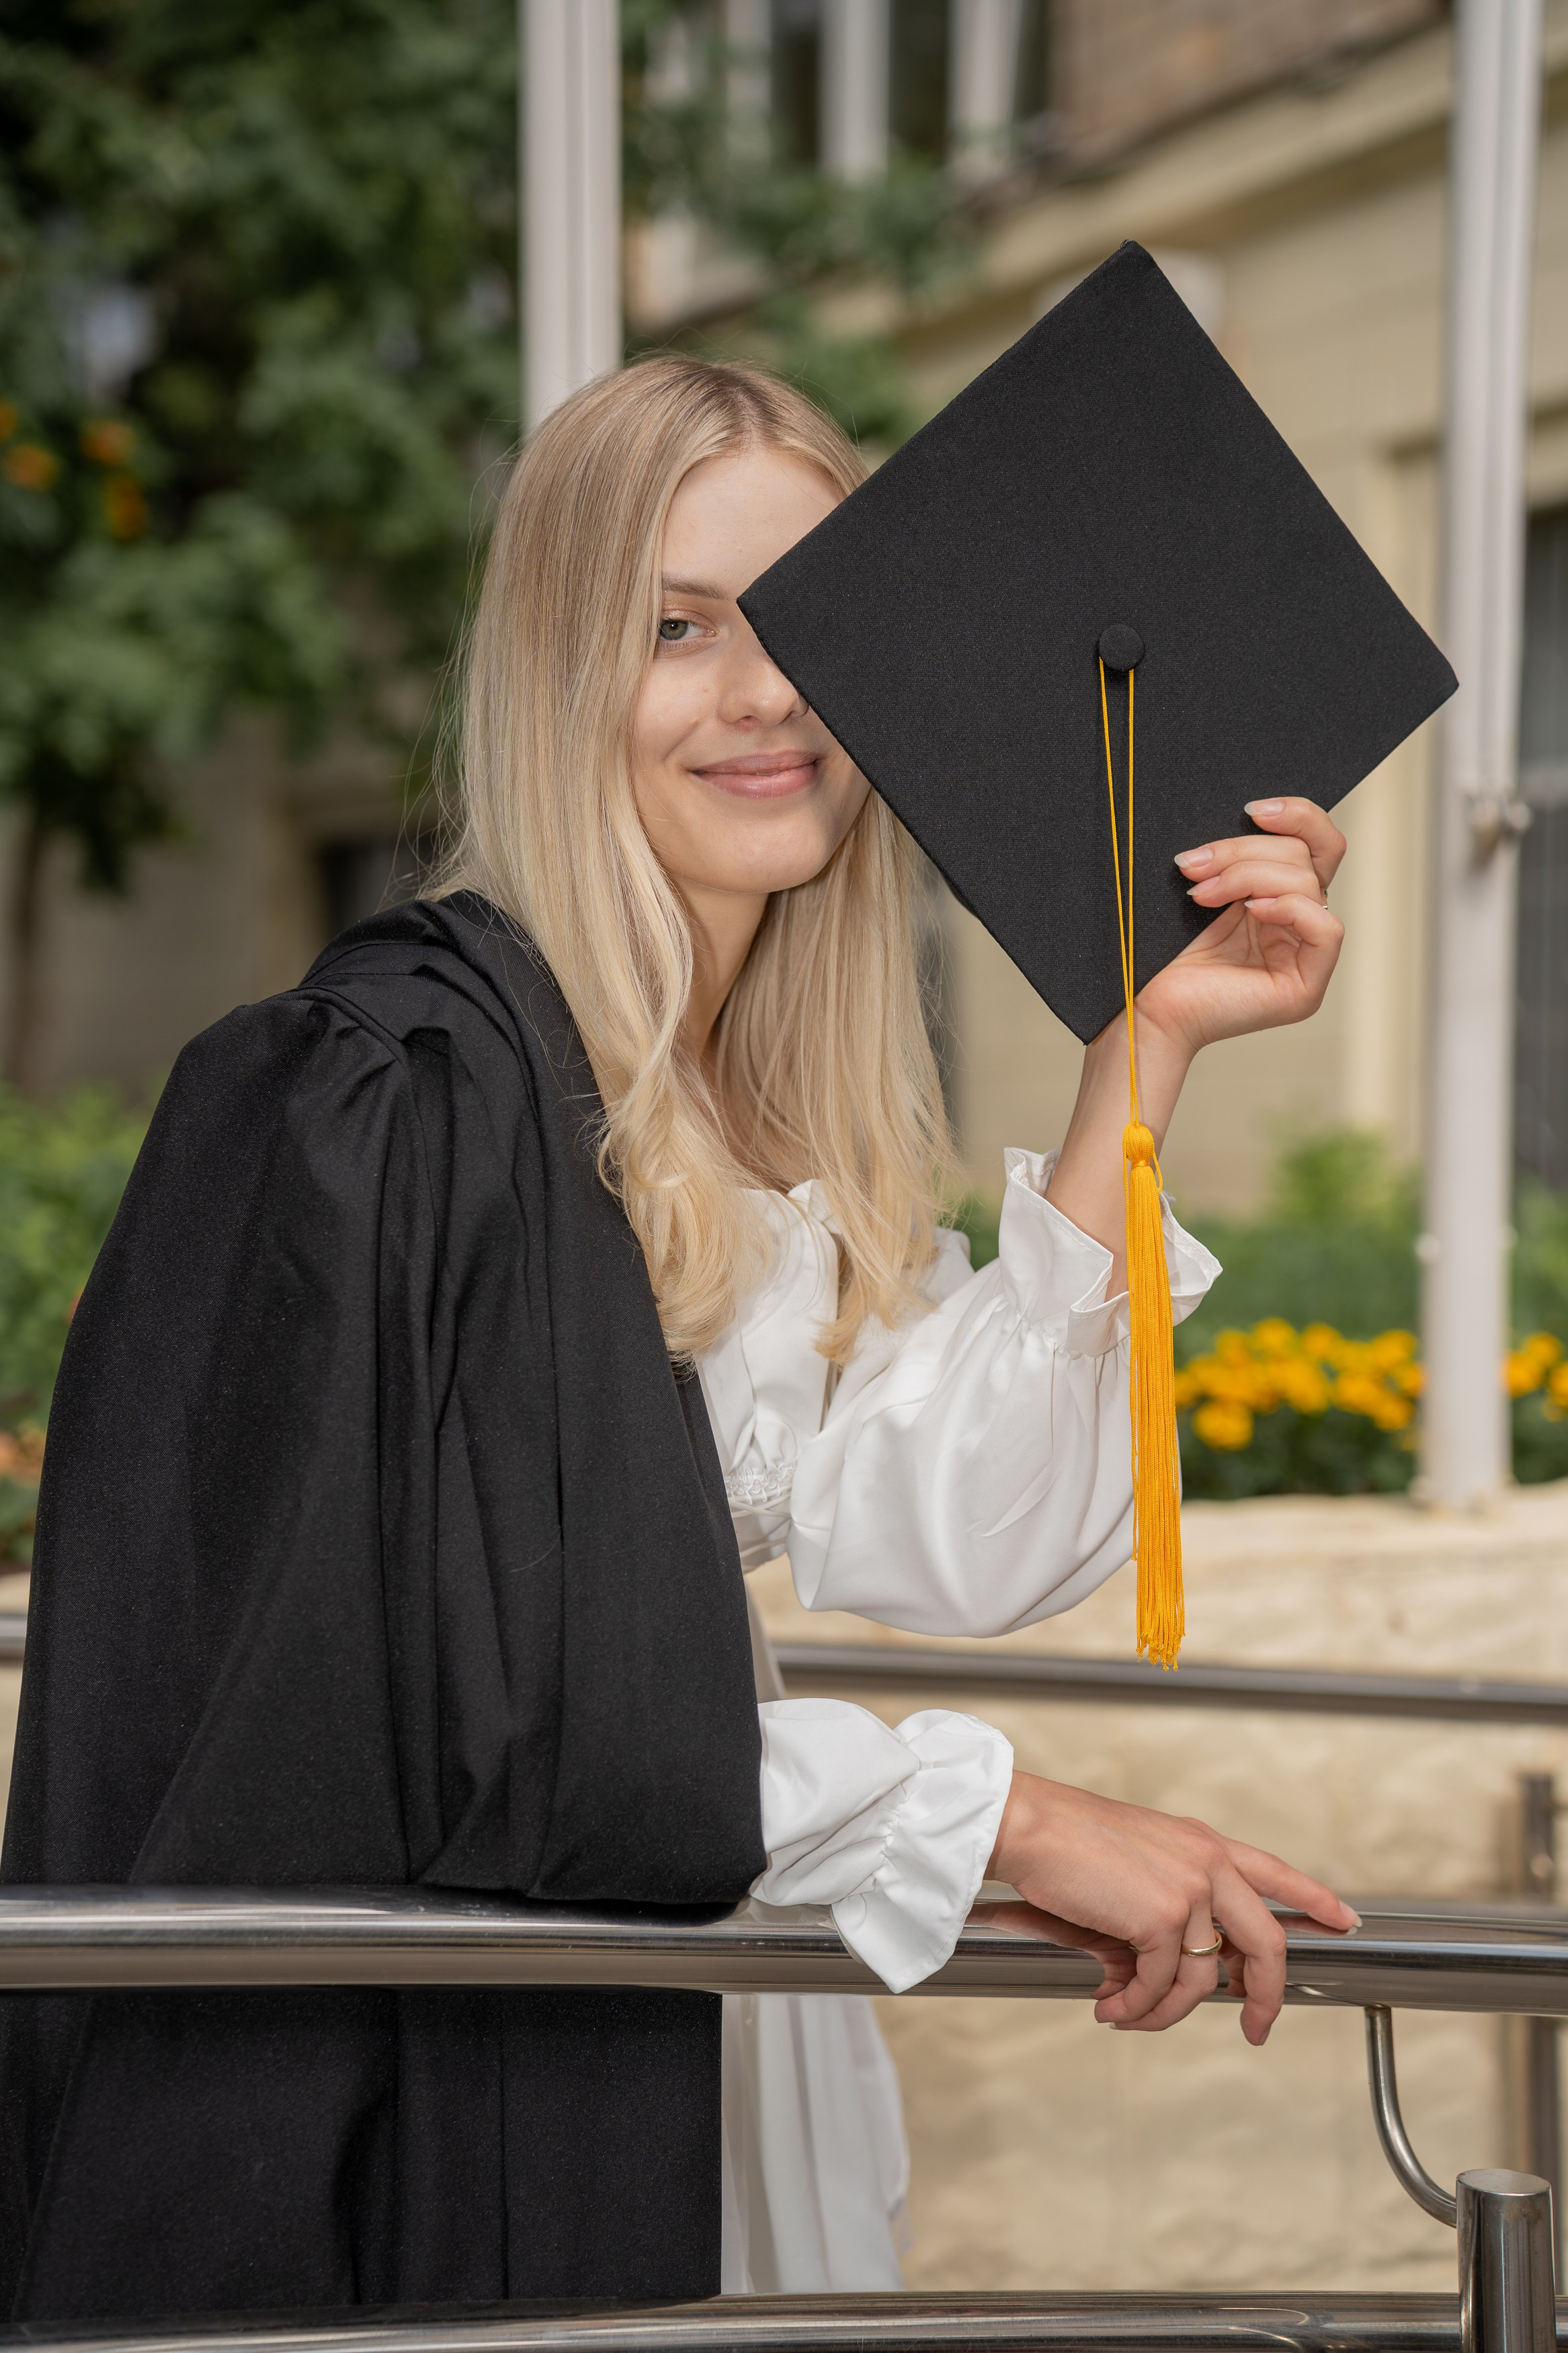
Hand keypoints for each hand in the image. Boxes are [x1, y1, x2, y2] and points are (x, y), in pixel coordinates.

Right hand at [985, 1770, 1357, 2044]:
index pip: (1277, 1871)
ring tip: (1128, 2015)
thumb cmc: (1067, 1837)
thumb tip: (1181, 1953)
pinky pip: (1160, 1984)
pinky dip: (1136, 2005)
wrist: (1028, 1825)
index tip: (1345, 1921)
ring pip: (1203, 1978)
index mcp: (1203, 1842)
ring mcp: (1190, 1888)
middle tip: (1256, 2028)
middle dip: (1266, 1997)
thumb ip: (1173, 1889)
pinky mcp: (1161, 1916)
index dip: (1316, 1899)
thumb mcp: (1138, 1851)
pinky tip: (1111, 2005)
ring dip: (1165, 2011)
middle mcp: (1208, 1861)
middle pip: (1268, 1943)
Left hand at [1135, 797, 1345, 1061]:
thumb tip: (1254, 815)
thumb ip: (1236, 856)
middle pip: (1305, 858)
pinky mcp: (1304, 988)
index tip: (1249, 810)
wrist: (1139, 1004)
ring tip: (1200, 895)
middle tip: (1193, 864)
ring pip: (1308, 884)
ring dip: (1248, 877)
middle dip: (1245, 852)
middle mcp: (1296, 926)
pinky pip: (1327, 928)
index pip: (1317, 844)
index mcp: (1276, 898)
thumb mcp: (1203, 886)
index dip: (1297, 816)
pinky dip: (1289, 909)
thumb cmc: (1158, 950)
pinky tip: (1251, 911)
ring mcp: (1304, 958)